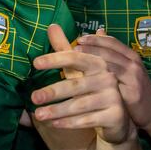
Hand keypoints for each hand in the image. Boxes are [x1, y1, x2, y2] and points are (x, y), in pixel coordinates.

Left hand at [32, 25, 134, 143]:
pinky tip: (53, 123)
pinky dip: (69, 122)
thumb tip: (52, 26)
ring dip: (57, 110)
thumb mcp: (79, 69)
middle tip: (33, 97)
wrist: (117, 118)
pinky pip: (87, 120)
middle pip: (75, 84)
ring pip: (79, 105)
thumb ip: (65, 49)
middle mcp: (108, 78)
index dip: (55, 59)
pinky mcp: (115, 115)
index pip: (75, 58)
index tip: (35, 63)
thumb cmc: (93, 89)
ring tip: (39, 114)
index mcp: (99, 63)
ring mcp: (113, 97)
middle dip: (52, 92)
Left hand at [75, 30, 150, 128]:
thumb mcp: (127, 68)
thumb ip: (113, 53)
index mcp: (132, 56)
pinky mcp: (132, 94)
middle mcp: (134, 65)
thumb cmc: (136, 88)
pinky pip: (113, 86)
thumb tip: (99, 31)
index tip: (80, 39)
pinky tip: (86, 81)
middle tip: (74, 47)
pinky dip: (98, 82)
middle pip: (109, 52)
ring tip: (76, 60)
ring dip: (92, 62)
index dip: (96, 39)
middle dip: (91, 48)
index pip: (112, 42)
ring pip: (110, 66)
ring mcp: (134, 79)